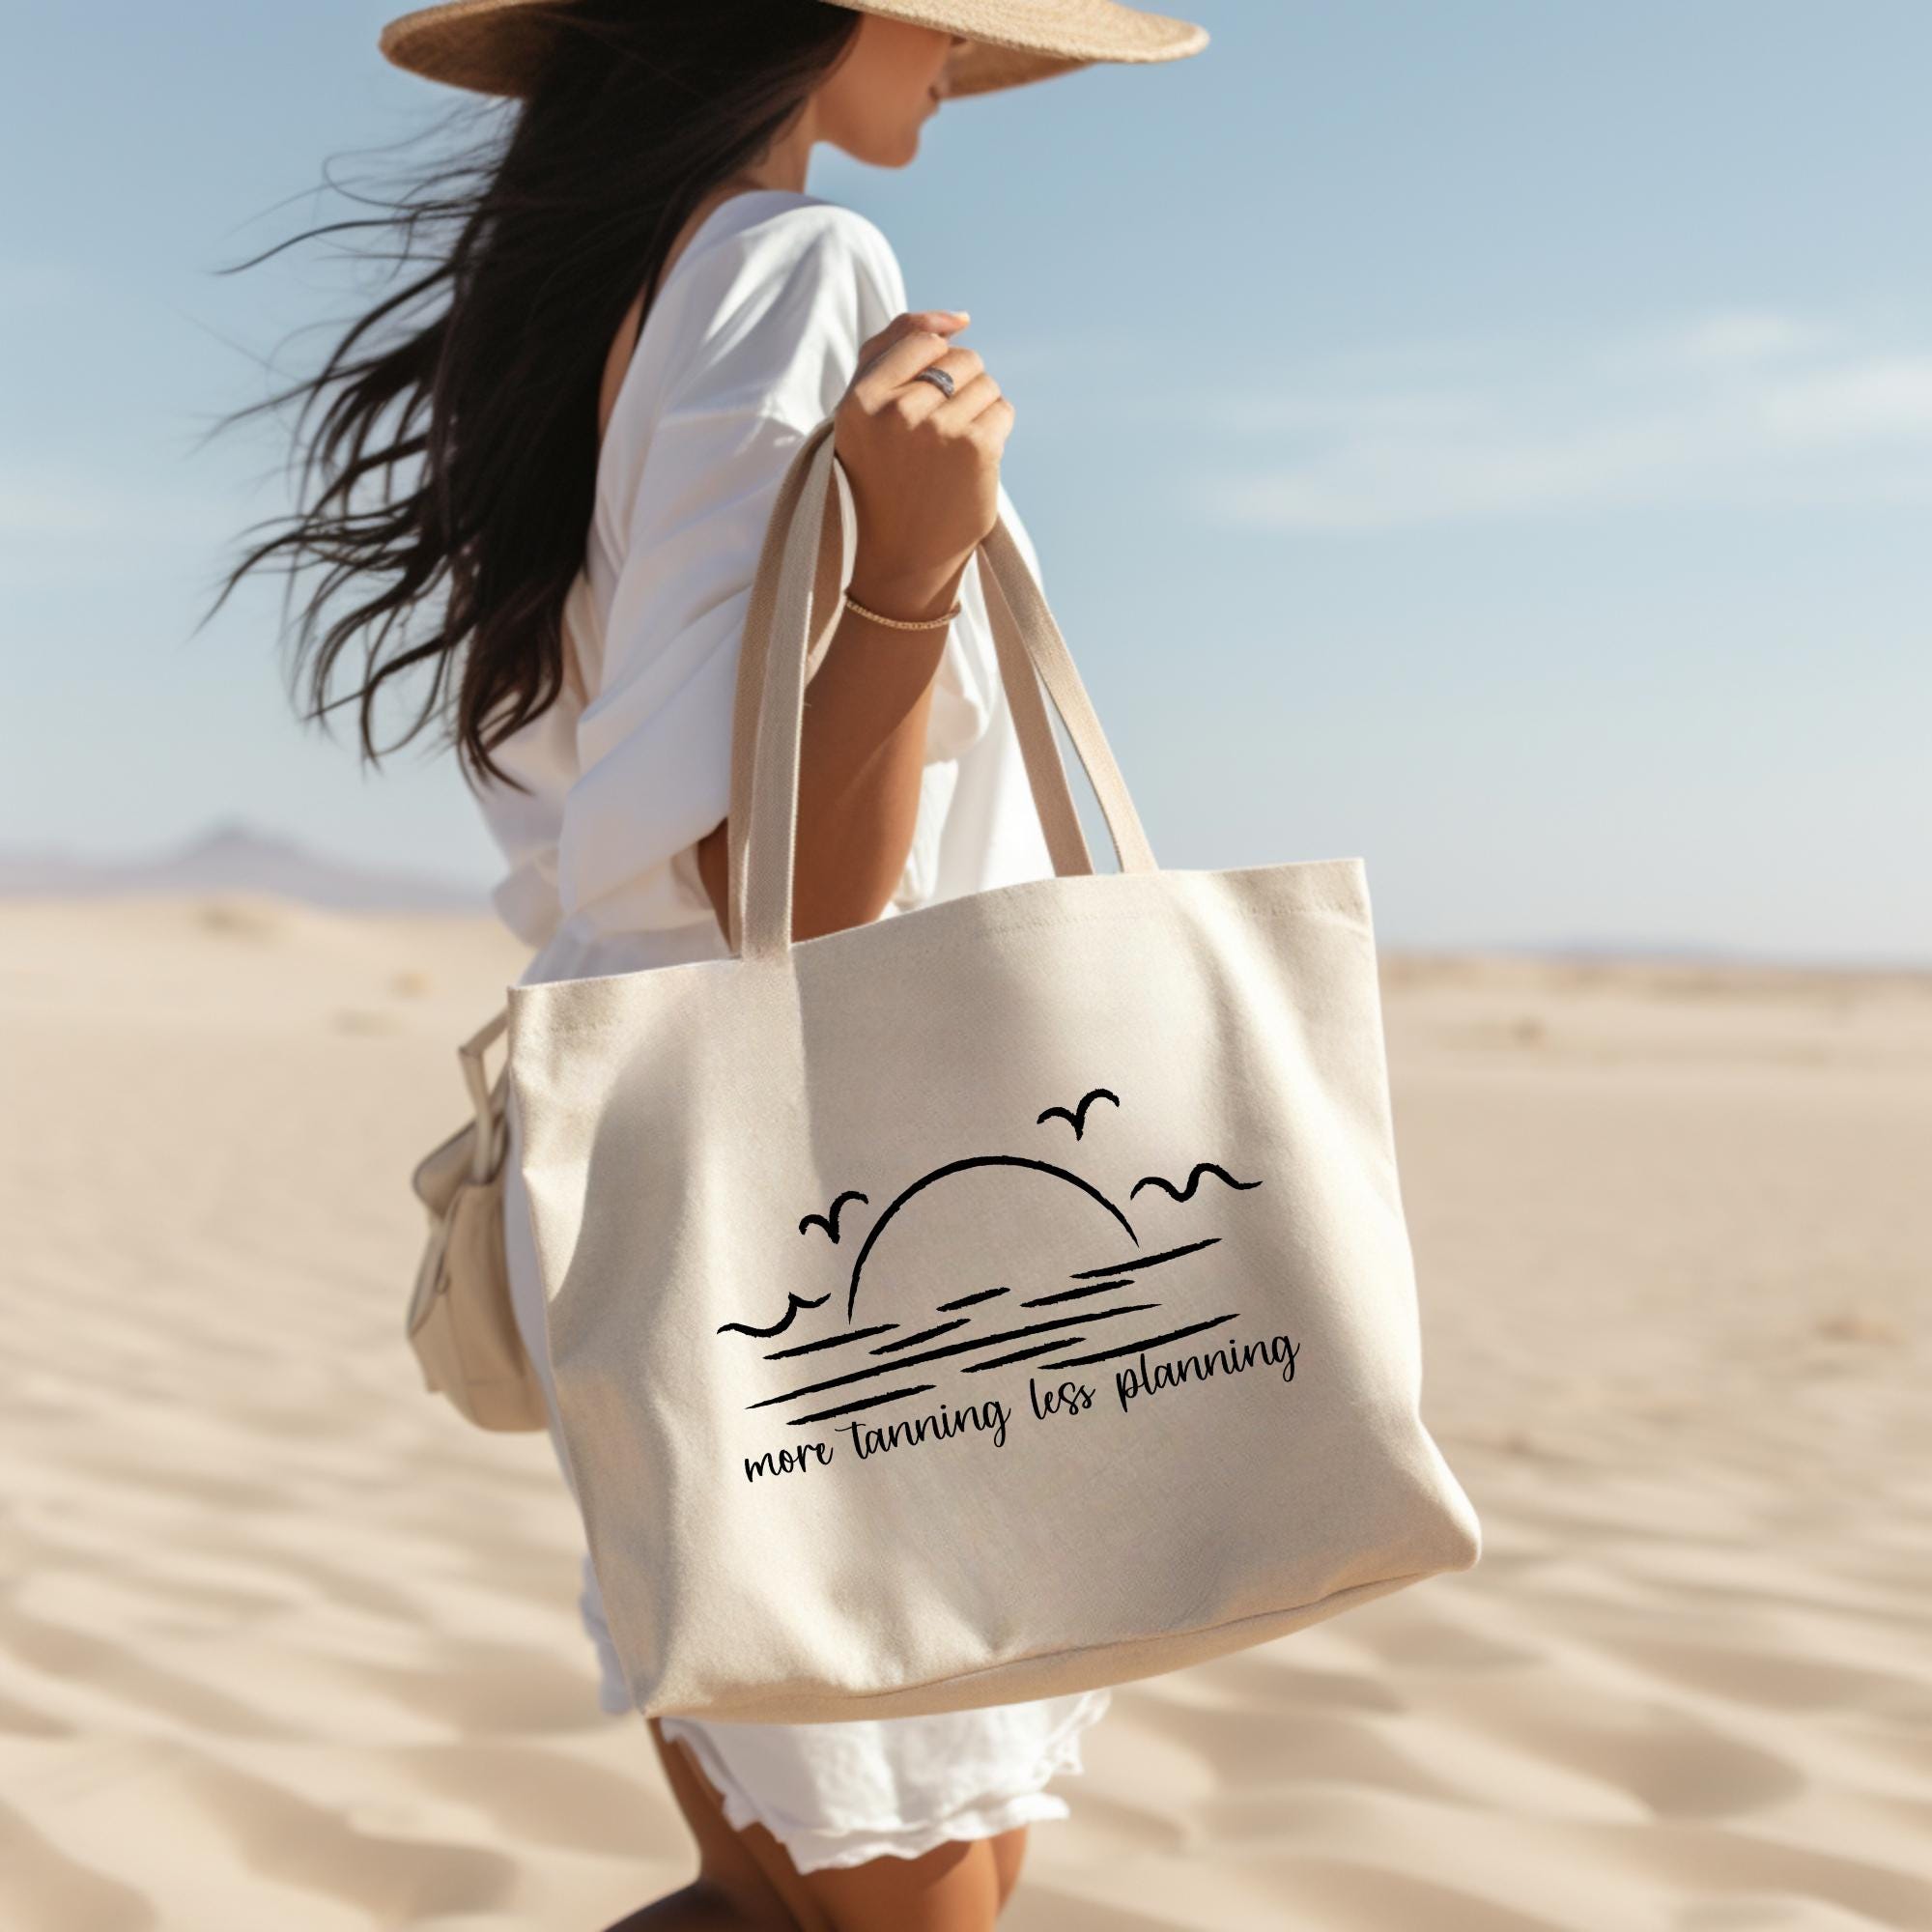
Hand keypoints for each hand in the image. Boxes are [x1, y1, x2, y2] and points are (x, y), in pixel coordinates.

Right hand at [834, 310, 1013, 618]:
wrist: (899, 559)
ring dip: (978, 409)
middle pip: (960, 359)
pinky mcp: (976, 451)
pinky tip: (972, 460)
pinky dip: (995, 430)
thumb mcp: (864, 409)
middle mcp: (897, 411)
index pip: (922, 341)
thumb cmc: (879, 477)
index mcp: (860, 400)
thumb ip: (894, 346)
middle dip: (957, 388)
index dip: (931, 368)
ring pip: (985, 382)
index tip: (920, 406)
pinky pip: (1003, 410)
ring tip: (951, 449)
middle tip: (934, 437)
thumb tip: (959, 317)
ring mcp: (938, 431)